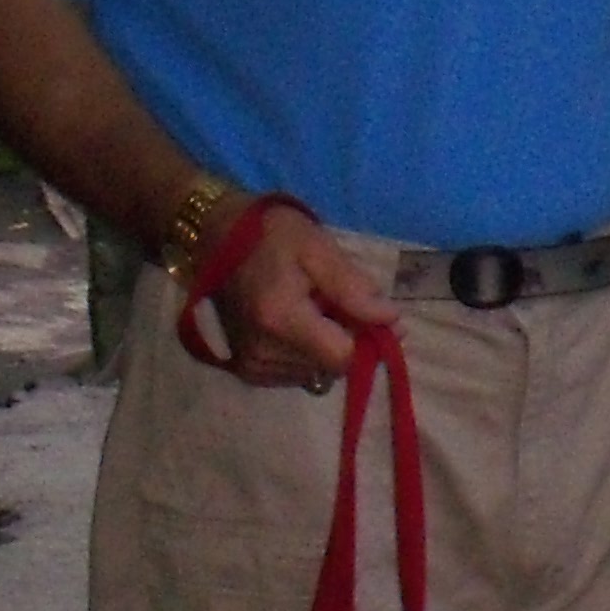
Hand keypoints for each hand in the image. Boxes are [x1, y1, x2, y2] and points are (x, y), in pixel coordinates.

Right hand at [201, 202, 394, 390]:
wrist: (217, 238)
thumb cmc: (271, 236)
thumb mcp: (319, 249)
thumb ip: (354, 288)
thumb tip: (392, 322)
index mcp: (281, 319)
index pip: (344, 357)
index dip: (367, 339)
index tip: (371, 313)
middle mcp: (263, 352)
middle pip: (332, 367)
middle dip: (346, 338)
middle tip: (333, 301)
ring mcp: (252, 365)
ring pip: (317, 373)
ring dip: (324, 346)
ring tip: (310, 309)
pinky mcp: (247, 370)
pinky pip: (296, 374)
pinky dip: (305, 353)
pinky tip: (294, 324)